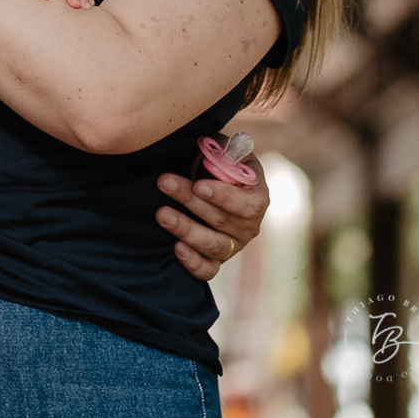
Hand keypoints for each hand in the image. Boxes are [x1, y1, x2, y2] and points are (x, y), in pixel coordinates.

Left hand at [154, 155, 269, 279]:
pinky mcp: (216, 260)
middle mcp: (249, 226)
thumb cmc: (217, 162)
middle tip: (164, 183)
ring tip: (161, 213)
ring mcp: (233, 246)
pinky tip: (175, 247)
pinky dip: (193, 262)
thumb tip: (209, 147)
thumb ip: (220, 149)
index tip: (199, 185)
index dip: (224, 196)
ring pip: (213, 245)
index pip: (247, 204)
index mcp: (256, 197)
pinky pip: (208, 270)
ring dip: (186, 229)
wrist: (208, 183)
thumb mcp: (223, 149)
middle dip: (190, 201)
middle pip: (222, 221)